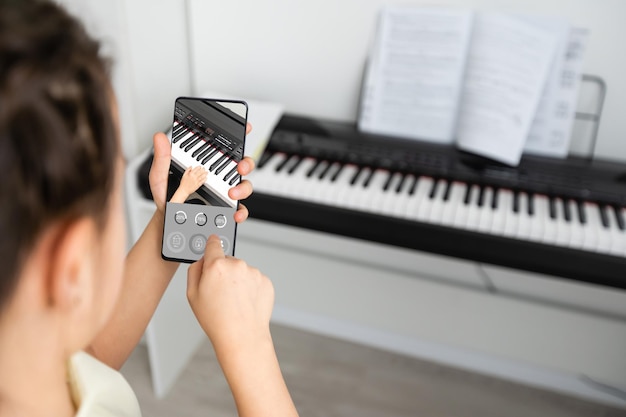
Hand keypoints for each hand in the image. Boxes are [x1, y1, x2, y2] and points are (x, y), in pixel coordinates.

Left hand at [149, 127, 254, 222]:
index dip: (238, 137)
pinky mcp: (225, 209)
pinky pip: (239, 209)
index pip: (224, 149)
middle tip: (240, 167)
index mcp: (206, 164)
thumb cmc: (167, 197)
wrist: (167, 220)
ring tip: (232, 192)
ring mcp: (224, 193)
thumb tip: (160, 138)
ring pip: (244, 186)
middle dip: (246, 163)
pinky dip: (241, 212)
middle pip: (242, 165)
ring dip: (243, 188)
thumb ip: (163, 158)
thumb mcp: (161, 176)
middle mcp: (218, 177)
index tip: (245, 128)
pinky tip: (235, 213)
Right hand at [179, 166, 207, 194]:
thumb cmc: (183, 183)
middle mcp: (194, 177)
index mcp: (190, 174)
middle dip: (203, 170)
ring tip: (206, 172)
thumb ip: (187, 170)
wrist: (184, 190)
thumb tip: (191, 167)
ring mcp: (196, 181)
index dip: (199, 167)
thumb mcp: (184, 175)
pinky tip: (206, 178)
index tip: (200, 167)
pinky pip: (202, 181)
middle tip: (204, 168)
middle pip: (200, 172)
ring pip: (202, 176)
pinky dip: (204, 179)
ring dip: (205, 174)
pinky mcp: (198, 185)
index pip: (196, 169)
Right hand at [187, 235, 273, 350]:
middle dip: (223, 272)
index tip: (212, 242)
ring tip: (234, 302)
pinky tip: (245, 303)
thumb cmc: (216, 319)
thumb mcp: (192, 295)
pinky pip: (255, 280)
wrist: (242, 336)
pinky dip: (250, 288)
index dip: (211, 245)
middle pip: (228, 261)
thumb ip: (194, 271)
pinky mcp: (266, 281)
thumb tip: (202, 260)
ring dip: (238, 281)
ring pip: (242, 271)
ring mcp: (253, 273)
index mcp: (217, 266)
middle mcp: (237, 265)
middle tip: (220, 293)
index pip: (213, 243)